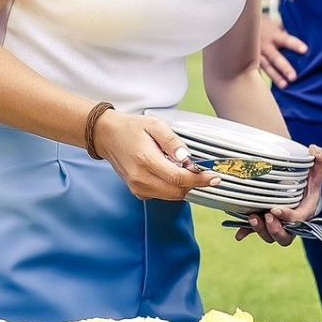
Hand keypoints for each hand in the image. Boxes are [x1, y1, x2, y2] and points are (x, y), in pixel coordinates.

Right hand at [92, 111, 220, 201]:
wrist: (107, 136)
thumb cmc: (131, 129)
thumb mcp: (155, 125)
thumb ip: (173, 142)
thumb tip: (186, 158)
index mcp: (146, 160)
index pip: (178, 178)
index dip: (199, 180)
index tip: (214, 178)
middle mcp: (140, 178)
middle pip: (177, 191)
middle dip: (194, 184)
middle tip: (203, 172)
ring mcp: (137, 187)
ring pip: (171, 196)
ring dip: (184, 186)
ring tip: (185, 169)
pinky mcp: (137, 191)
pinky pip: (162, 195)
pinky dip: (172, 188)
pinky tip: (172, 173)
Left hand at [235, 143, 321, 245]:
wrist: (294, 180)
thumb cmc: (307, 175)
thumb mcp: (315, 166)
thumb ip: (320, 157)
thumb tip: (314, 150)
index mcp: (306, 210)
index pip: (299, 219)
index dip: (288, 217)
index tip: (275, 209)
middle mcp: (291, 221)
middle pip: (286, 237)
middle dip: (275, 231)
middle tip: (267, 216)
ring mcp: (278, 223)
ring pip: (270, 236)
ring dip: (260, 230)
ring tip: (252, 217)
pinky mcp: (265, 222)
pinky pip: (255, 231)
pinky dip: (247, 232)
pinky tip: (239, 234)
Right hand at [255, 14, 305, 86]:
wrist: (241, 25)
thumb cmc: (264, 24)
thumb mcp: (275, 23)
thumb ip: (286, 30)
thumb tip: (304, 34)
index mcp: (273, 35)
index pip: (286, 40)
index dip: (295, 44)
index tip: (305, 50)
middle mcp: (265, 46)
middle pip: (276, 58)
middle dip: (285, 67)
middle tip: (294, 77)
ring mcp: (256, 55)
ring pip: (267, 68)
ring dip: (276, 77)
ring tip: (285, 86)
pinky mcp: (252, 62)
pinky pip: (259, 72)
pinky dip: (267, 80)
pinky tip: (274, 88)